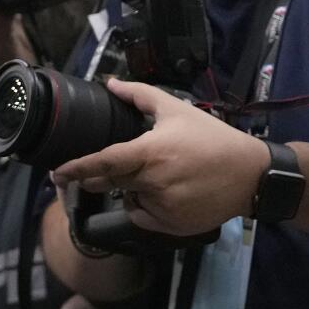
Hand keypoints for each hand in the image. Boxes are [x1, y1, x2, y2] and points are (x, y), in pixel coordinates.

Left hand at [49, 80, 270, 236]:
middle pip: (110, 181)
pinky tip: (166, 192)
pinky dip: (145, 206)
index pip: (103, 162)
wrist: (252, 175)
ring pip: (128, 198)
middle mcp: (153, 182)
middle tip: (102, 170)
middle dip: (98, 177)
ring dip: (129, 188)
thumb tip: (110, 84)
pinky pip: (144, 215)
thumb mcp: (176, 110)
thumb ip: (139, 96)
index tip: (56, 173)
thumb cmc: (212, 139)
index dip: (76, 168)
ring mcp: (164, 206)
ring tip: (159, 175)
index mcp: (150, 153)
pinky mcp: (174, 225)